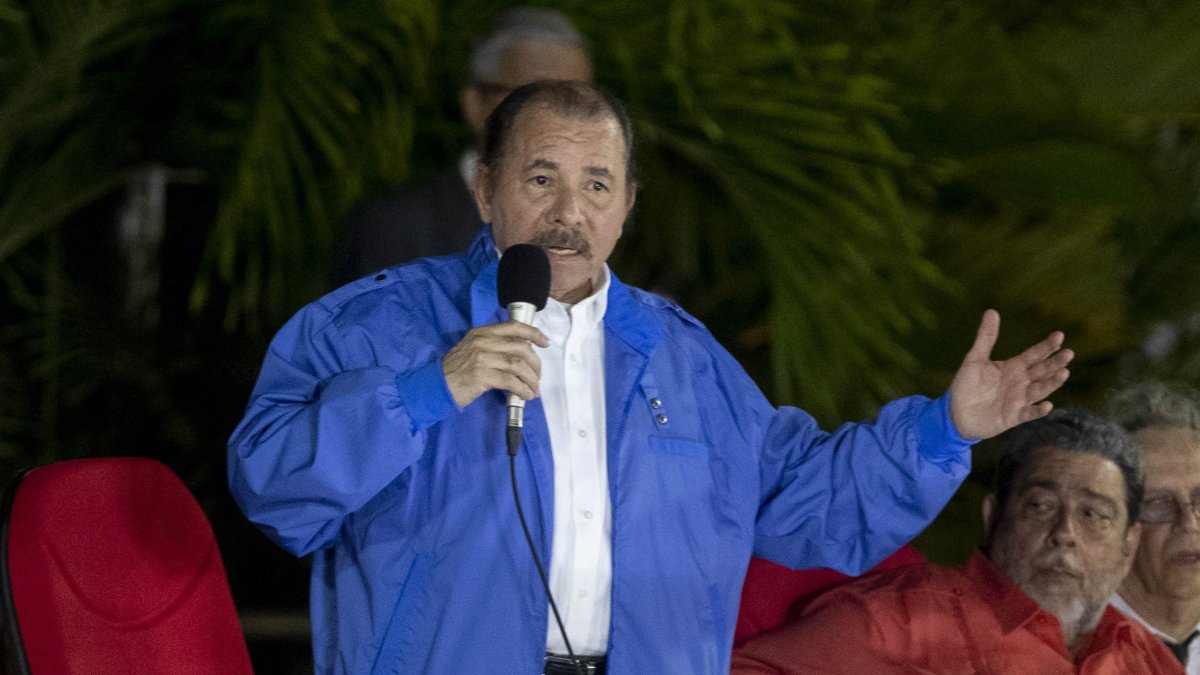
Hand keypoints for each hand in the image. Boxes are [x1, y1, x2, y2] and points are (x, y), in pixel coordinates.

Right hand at [442, 321, 549, 408]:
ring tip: (534, 390)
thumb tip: (522, 353)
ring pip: (518, 365)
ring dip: (531, 379)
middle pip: (521, 347)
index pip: (513, 327)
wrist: (436, 385)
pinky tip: (525, 395)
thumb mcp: (472, 349)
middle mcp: (483, 342)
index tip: (545, 343)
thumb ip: (494, 346)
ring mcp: (482, 358)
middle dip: (535, 364)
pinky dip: (522, 389)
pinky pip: (510, 381)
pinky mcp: (481, 375)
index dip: (533, 333)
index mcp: (482, 333)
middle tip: (538, 377)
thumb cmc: (456, 370)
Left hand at [949, 309, 1073, 439]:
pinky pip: (1028, 413)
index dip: (1047, 346)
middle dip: (1055, 363)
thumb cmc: (967, 385)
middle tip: (1068, 354)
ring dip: (1052, 383)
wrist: (956, 412)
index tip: (1060, 336)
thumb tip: (992, 311)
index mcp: (1014, 367)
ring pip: (1040, 390)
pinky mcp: (1013, 416)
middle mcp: (1021, 382)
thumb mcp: (975, 359)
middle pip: (1042, 371)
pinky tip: (1047, 405)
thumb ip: (986, 338)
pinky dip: (1037, 410)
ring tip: (1064, 373)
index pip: (1034, 355)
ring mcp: (1019, 400)